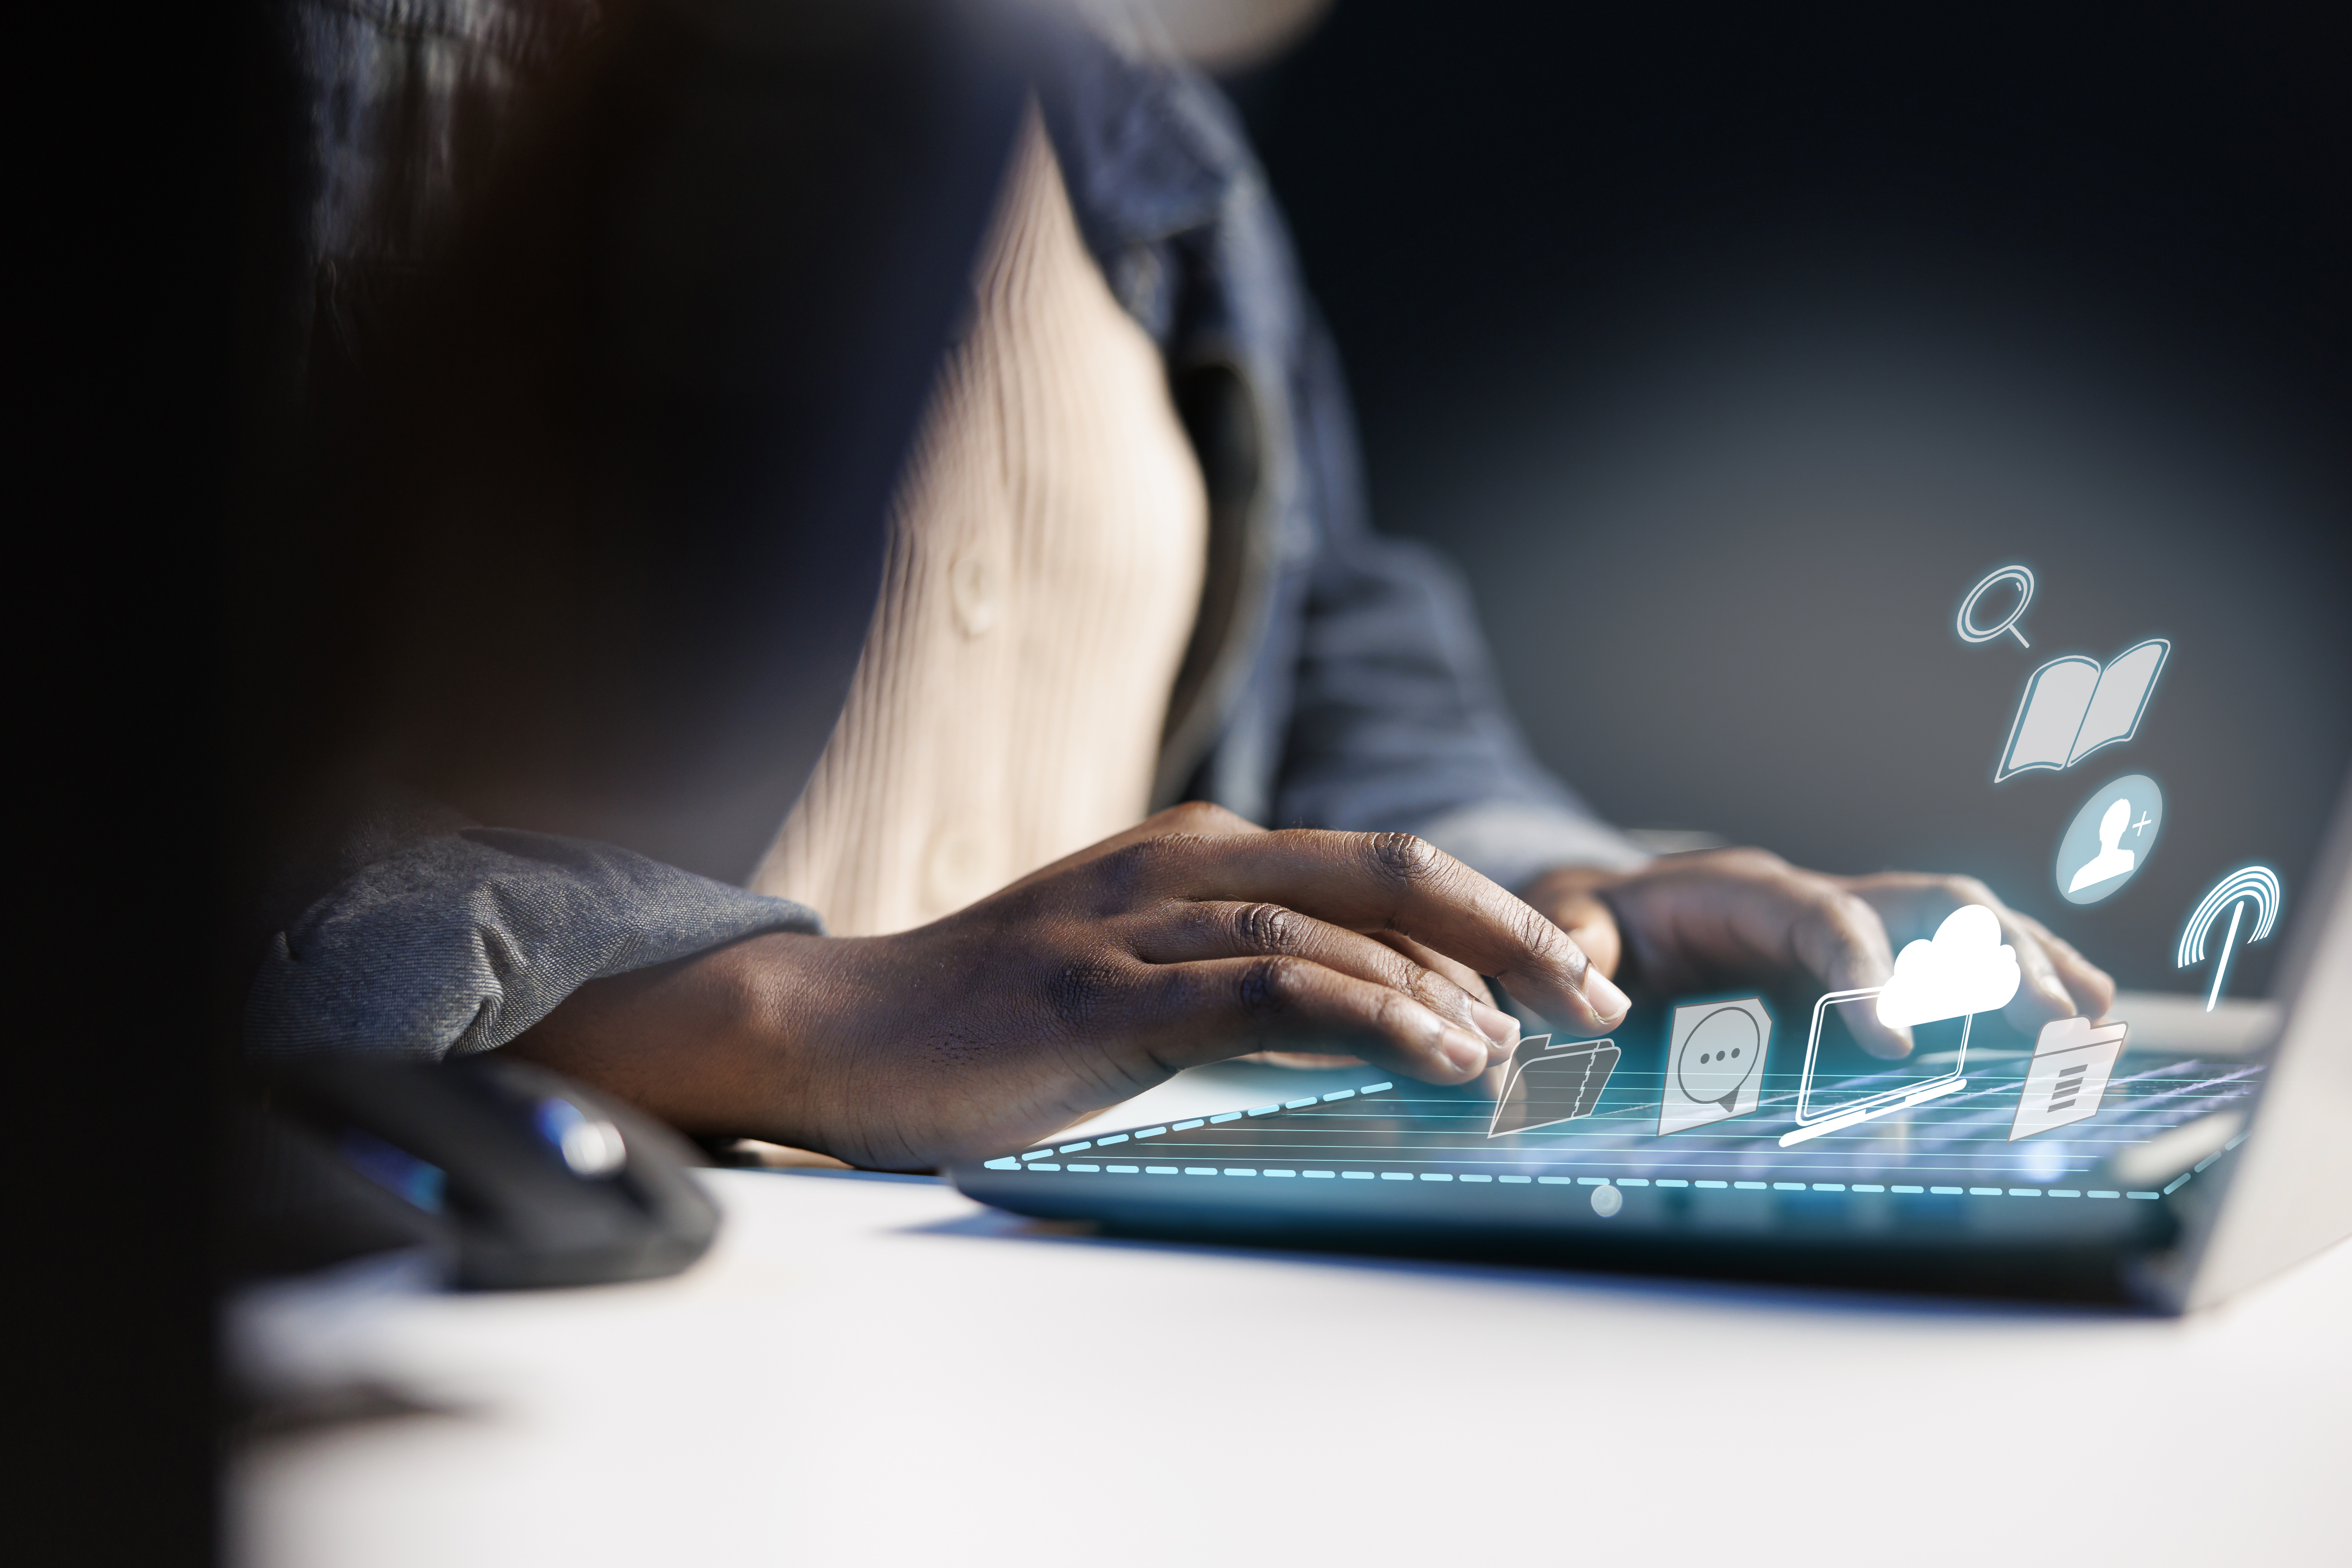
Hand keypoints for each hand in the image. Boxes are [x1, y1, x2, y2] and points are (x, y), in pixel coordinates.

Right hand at [509, 804, 1630, 1167]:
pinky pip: (1266, 987)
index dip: (1490, 915)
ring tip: (1535, 1040)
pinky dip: (1367, 1014)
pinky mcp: (1103, 992)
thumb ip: (1235, 974)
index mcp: (1195, 851)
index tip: (1571, 977)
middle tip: (1599, 995)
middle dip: (1510, 929)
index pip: (1378, 869)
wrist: (833, 1031)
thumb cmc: (986, 1019)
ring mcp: (1138, 920)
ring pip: (1337, 923)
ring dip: (1452, 982)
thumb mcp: (1132, 972)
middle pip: (1388, 870)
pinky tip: (1439, 1052)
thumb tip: (1367, 1020)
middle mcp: (1180, 861)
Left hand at [1521, 849, 2114, 1058]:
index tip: (1896, 1041)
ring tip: (2092, 1022)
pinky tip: (2080, 1022)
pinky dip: (2022, 984)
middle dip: (1991, 961)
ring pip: (1961, 928)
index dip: (1864, 974)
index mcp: (1747, 892)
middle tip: (2050, 1027)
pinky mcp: (1874, 964)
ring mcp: (1856, 927)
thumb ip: (1579, 948)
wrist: (1617, 908)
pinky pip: (1959, 964)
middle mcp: (1817, 900)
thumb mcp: (1574, 926)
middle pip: (1924, 908)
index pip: (1823, 921)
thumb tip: (1601, 1002)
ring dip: (2031, 967)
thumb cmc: (1598, 922)